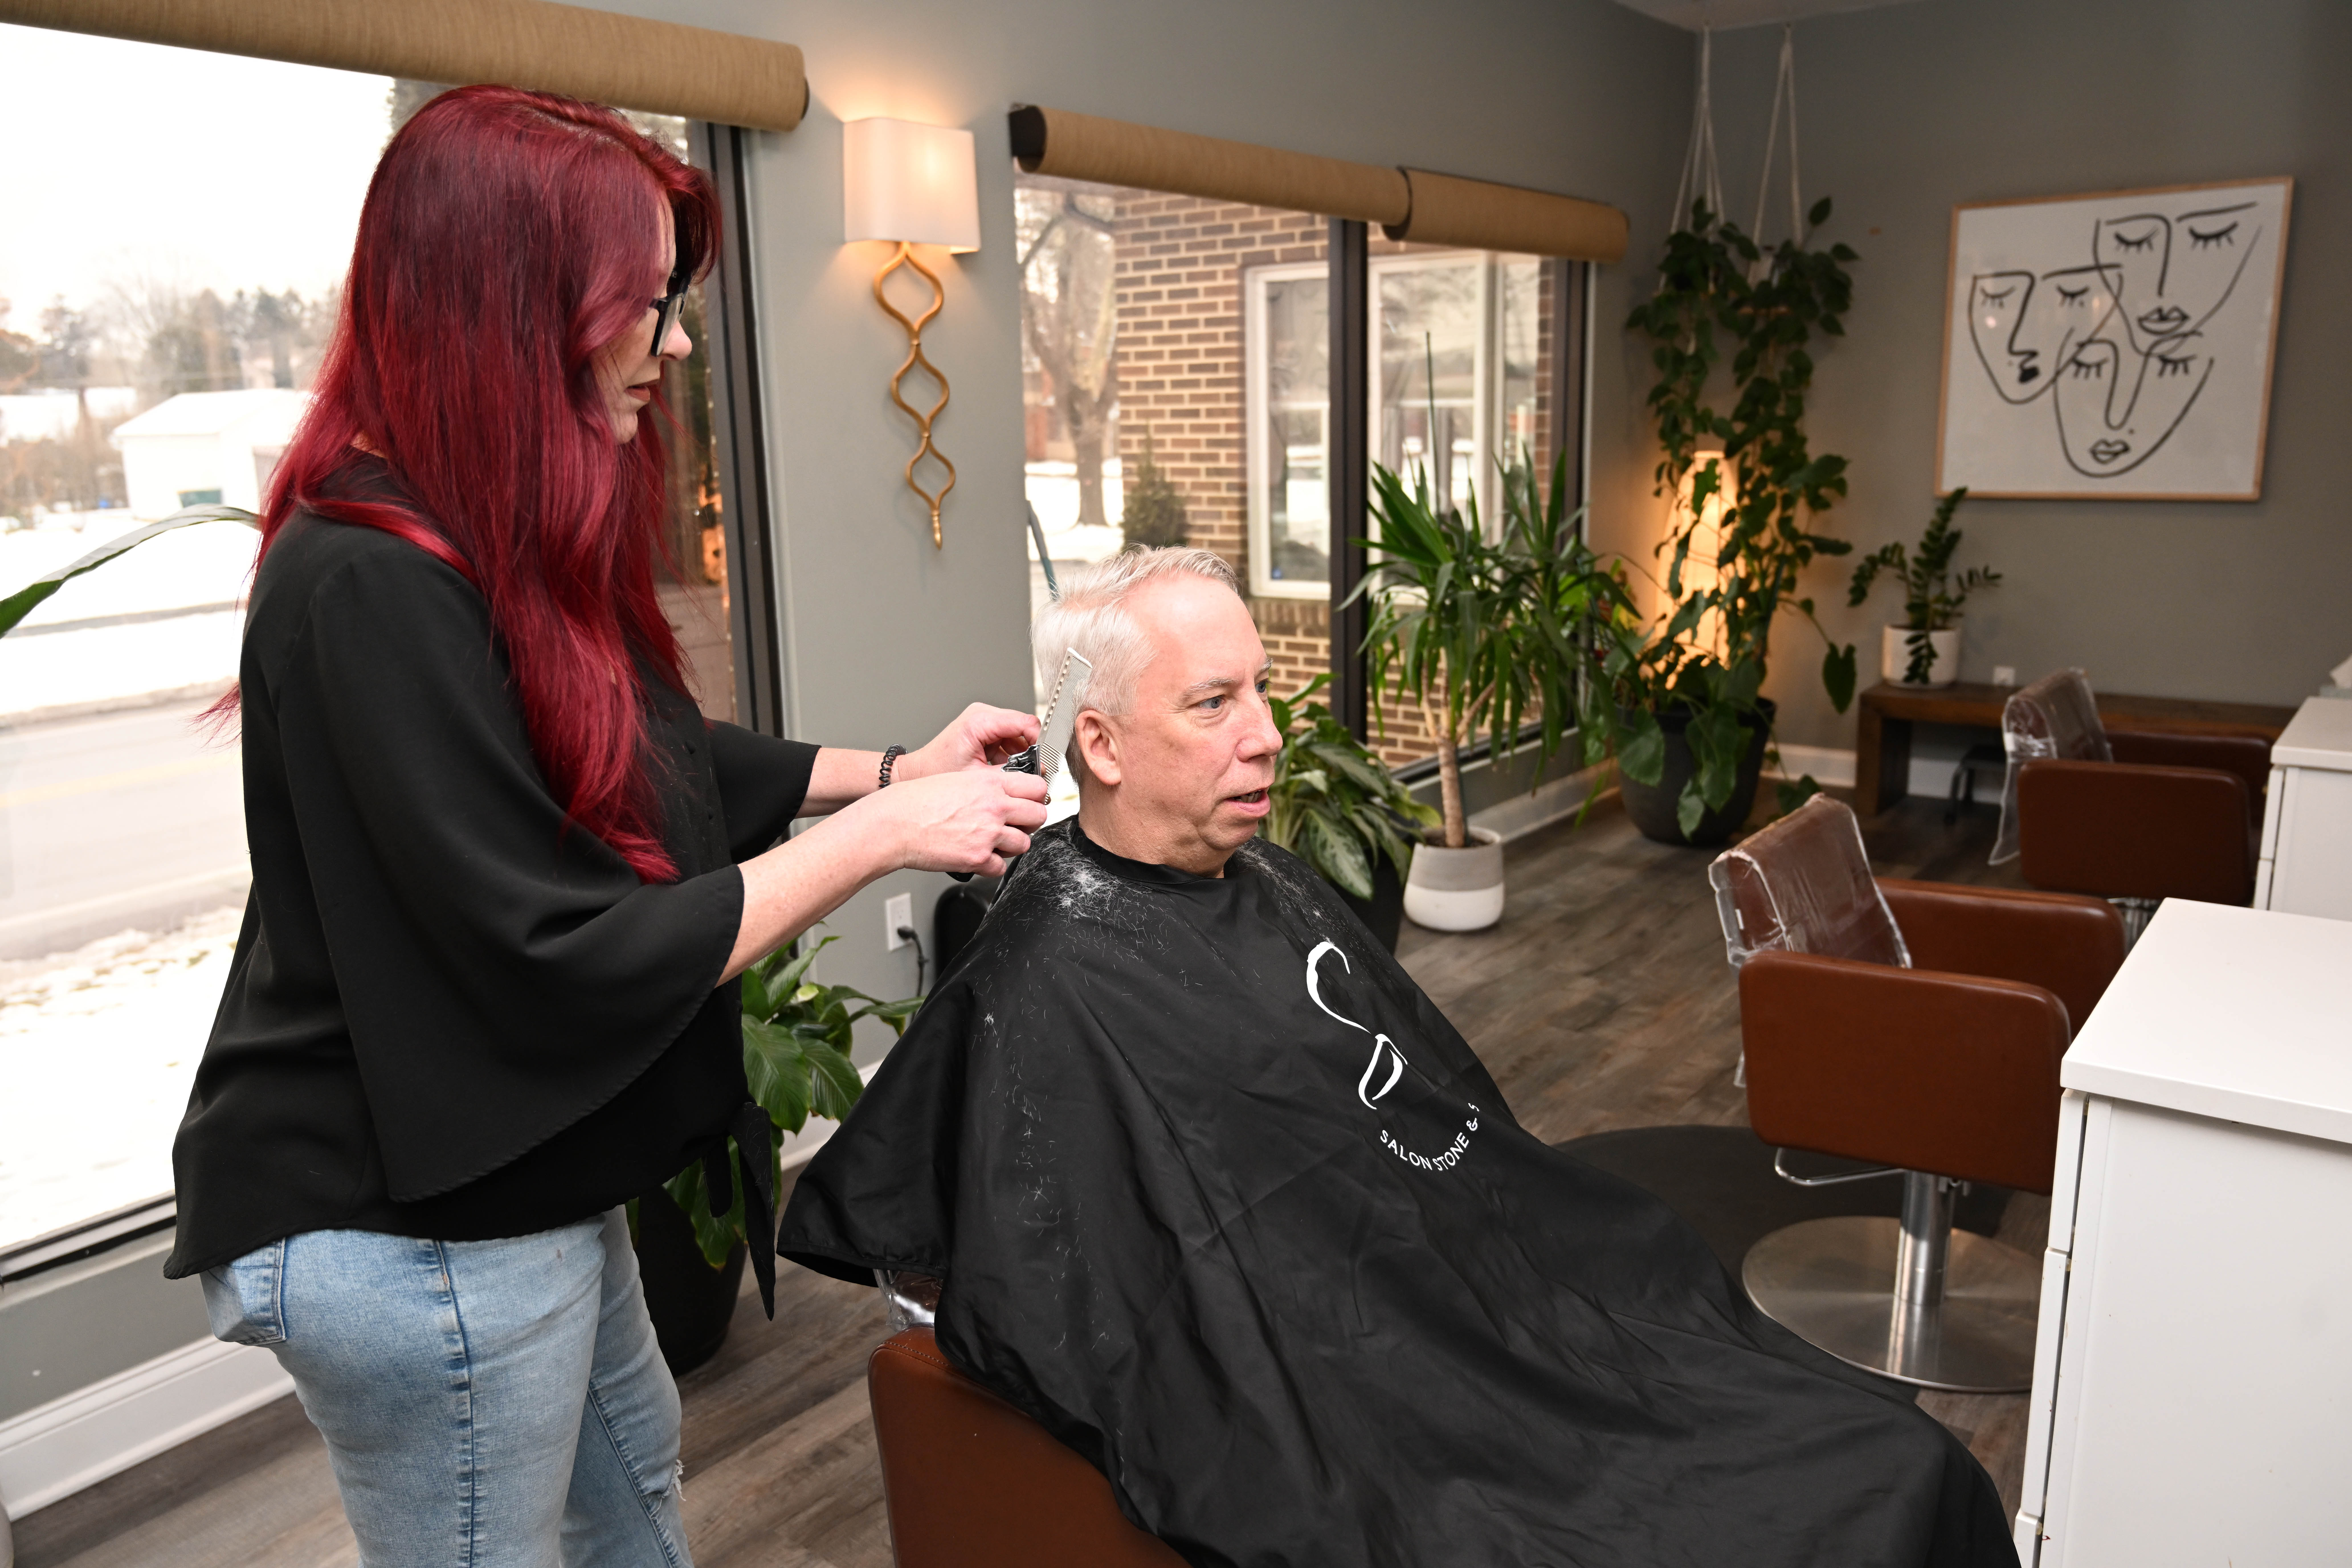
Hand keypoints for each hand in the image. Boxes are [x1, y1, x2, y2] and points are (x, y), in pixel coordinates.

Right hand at [852, 768, 1049, 877]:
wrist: (895, 823)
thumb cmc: (917, 801)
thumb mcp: (957, 779)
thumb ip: (987, 786)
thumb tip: (1006, 794)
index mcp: (989, 783)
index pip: (1036, 786)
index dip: (1035, 796)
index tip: (1029, 801)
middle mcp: (994, 807)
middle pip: (1038, 815)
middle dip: (1029, 821)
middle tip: (1016, 824)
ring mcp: (988, 834)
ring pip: (1024, 843)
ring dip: (1011, 844)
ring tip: (992, 841)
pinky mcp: (978, 858)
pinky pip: (1001, 867)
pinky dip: (992, 865)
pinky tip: (978, 856)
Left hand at [901, 702, 1040, 777]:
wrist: (918, 771)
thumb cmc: (938, 773)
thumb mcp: (978, 777)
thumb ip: (1010, 773)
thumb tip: (1036, 775)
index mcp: (981, 720)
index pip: (1025, 722)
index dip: (1039, 742)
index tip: (1043, 763)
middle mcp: (983, 714)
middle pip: (1024, 727)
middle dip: (1030, 750)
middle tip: (1031, 773)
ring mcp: (984, 720)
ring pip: (1018, 733)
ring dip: (1021, 754)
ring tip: (1014, 773)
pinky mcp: (984, 728)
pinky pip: (1008, 738)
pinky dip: (1011, 754)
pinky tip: (1004, 769)